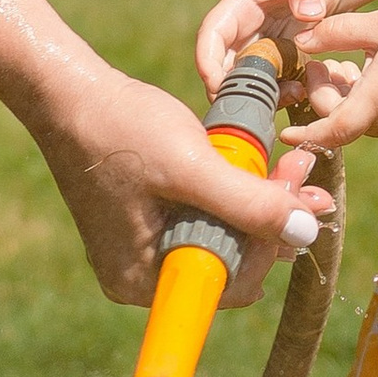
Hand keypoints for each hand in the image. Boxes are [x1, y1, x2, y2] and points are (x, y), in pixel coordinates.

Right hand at [32, 58, 331, 305]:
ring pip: (220, 235)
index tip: (303, 200)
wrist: (70, 92)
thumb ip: (250, 203)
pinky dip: (229, 192)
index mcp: (141, 279)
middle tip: (301, 170)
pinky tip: (251, 163)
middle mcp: (140, 275)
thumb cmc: (121, 128)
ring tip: (288, 163)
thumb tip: (307, 232)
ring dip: (256, 200)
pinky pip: (201, 217)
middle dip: (270, 216)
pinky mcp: (146, 221)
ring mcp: (142, 248)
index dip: (270, 244)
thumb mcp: (192, 166)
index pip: (229, 284)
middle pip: (228, 260)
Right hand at [194, 0, 355, 88]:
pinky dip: (287, 89)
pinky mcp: (285, 53)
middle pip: (226, 65)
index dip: (207, 61)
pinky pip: (278, 79)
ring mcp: (265, 42)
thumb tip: (308, 13)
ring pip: (251, 78)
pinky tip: (306, 90)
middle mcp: (246, 27)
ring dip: (264, 94)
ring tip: (293, 94)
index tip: (216, 84)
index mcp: (240, 3)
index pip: (212, 35)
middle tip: (260, 105)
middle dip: (235, 89)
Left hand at [282, 0, 377, 151]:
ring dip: (347, 98)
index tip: (286, 132)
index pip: (332, 132)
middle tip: (324, 62)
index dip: (306, 135)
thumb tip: (300, 40)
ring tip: (350, 63)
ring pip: (363, 120)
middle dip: (326, 95)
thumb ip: (334, 33)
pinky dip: (369, 101)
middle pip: (343, 121)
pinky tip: (373, 70)